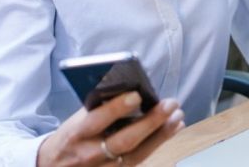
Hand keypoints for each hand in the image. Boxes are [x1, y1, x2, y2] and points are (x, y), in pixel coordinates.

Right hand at [37, 91, 184, 165]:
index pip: (97, 120)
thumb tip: (127, 89)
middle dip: (150, 122)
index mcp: (76, 134)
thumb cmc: (70, 137)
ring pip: (137, 154)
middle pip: (124, 141)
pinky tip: (171, 129)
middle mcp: (90, 154)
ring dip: (161, 135)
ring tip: (178, 117)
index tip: (137, 94)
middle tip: (170, 104)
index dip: (116, 108)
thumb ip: (96, 107)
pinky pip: (140, 161)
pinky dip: (157, 143)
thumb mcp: (75, 121)